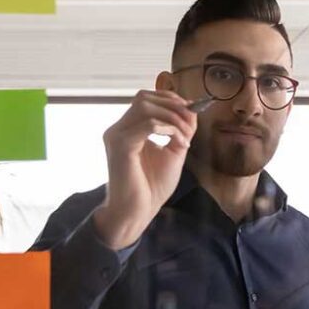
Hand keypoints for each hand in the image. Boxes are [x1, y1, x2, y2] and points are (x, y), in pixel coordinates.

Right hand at [94, 89, 196, 248]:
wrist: (138, 211)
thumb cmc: (152, 186)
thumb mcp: (173, 152)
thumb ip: (180, 130)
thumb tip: (192, 110)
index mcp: (128, 129)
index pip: (145, 98)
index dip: (170, 99)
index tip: (191, 111)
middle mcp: (118, 129)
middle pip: (144, 97)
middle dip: (173, 106)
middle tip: (190, 124)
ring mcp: (117, 136)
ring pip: (145, 107)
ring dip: (173, 118)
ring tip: (185, 137)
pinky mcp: (121, 146)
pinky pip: (148, 125)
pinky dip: (169, 129)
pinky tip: (179, 143)